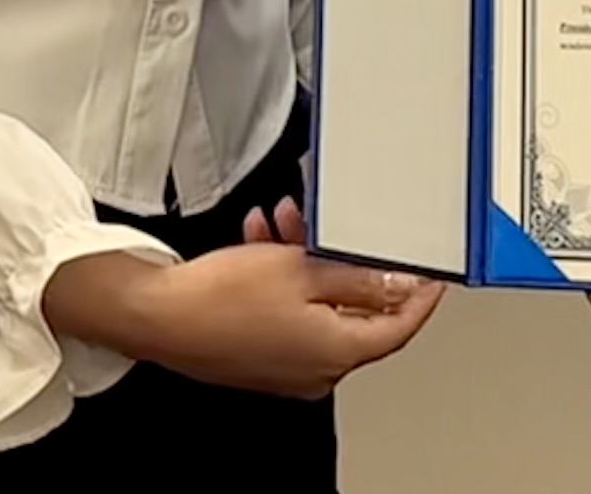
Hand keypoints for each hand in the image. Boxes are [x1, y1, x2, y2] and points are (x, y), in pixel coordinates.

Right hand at [44, 239, 441, 399]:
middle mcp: (317, 368)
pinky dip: (282, 277)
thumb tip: (396, 284)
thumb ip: (357, 276)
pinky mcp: (260, 355)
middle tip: (336, 229)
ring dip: (307, 260)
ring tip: (284, 222)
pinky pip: (288, 312)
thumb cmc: (221, 299)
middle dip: (344, 260)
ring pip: (316, 305)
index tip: (431, 276)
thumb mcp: (302, 269)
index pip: (398, 328)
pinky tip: (260, 240)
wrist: (159, 316)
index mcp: (337, 352)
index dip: (419, 298)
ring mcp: (287, 366)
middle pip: (353, 310)